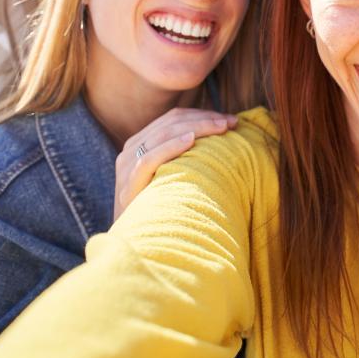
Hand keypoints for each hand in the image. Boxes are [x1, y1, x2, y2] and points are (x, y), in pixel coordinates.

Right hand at [114, 108, 238, 219]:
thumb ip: (182, 156)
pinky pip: (149, 159)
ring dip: (196, 127)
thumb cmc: (159, 208)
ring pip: (162, 135)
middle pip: (170, 123)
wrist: (132, 242)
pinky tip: (191, 140)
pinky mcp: (127, 186)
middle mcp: (130, 151)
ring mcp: (126, 167)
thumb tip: (220, 138)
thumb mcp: (168, 176)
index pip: (172, 119)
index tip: (230, 120)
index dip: (202, 115)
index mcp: (140, 144)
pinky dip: (171, 146)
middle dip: (204, 119)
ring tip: (221, 127)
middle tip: (232, 122)